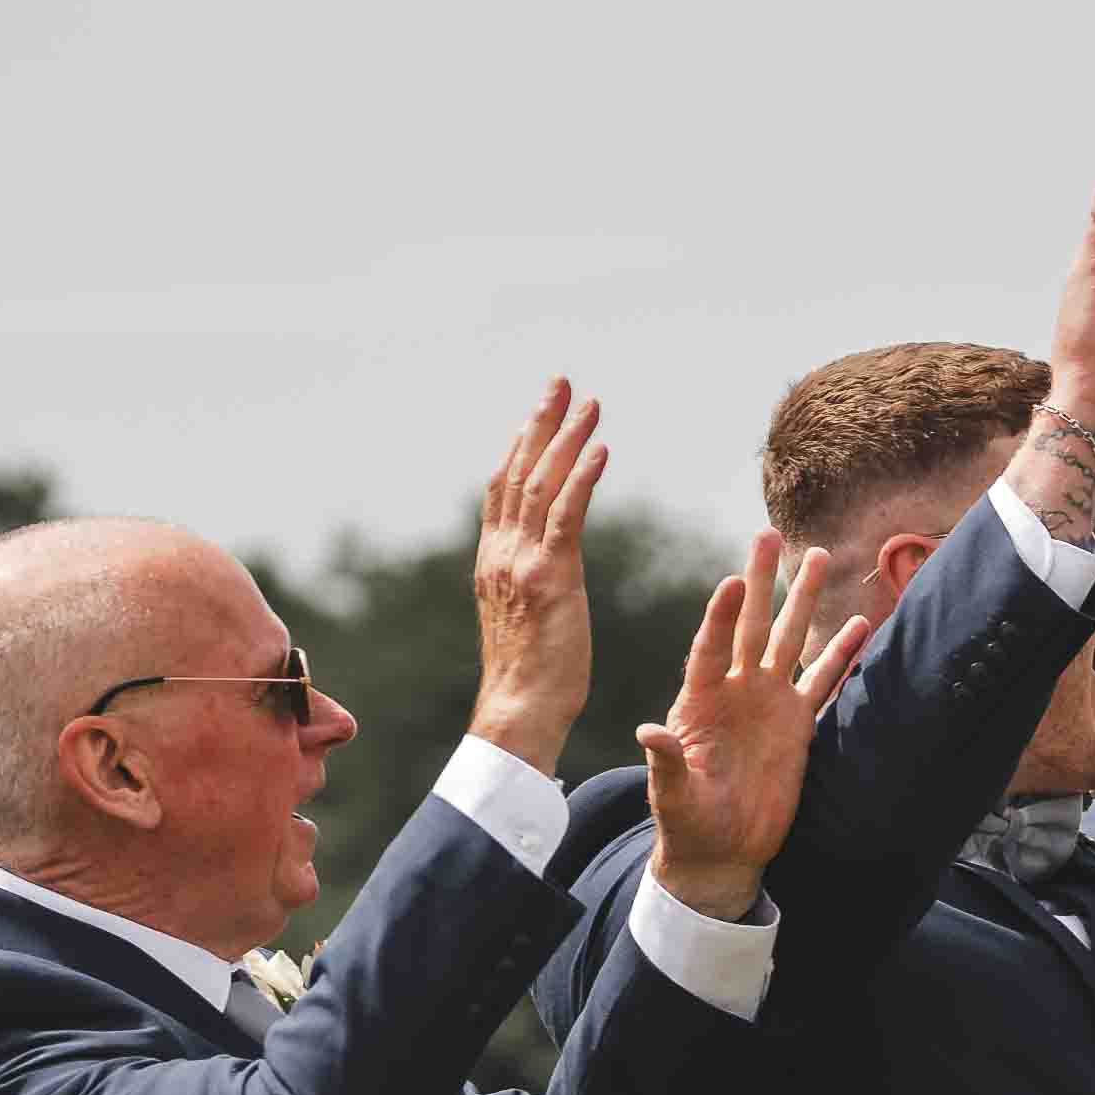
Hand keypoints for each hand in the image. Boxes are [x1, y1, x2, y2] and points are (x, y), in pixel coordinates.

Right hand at [464, 379, 607, 773]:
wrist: (520, 712)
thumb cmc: (532, 678)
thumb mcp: (526, 616)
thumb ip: (529, 580)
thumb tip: (543, 562)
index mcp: (493, 560)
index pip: (503, 488)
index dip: (521, 444)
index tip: (540, 410)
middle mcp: (500, 553)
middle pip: (518, 471)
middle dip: (541, 423)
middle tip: (561, 382)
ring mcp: (521, 563)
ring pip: (542, 484)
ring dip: (566, 438)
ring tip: (590, 402)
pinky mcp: (550, 578)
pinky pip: (567, 516)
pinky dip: (582, 477)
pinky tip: (601, 449)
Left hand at [639, 534, 883, 918]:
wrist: (721, 848)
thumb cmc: (687, 823)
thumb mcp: (671, 795)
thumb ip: (665, 762)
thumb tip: (648, 733)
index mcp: (699, 701)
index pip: (710, 647)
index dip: (720, 615)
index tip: (733, 581)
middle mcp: (735, 690)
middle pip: (750, 624)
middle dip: (761, 580)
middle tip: (766, 534)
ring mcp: (768, 702)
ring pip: (788, 640)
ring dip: (803, 600)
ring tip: (816, 557)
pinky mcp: (797, 723)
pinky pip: (823, 681)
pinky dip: (842, 654)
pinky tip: (860, 624)